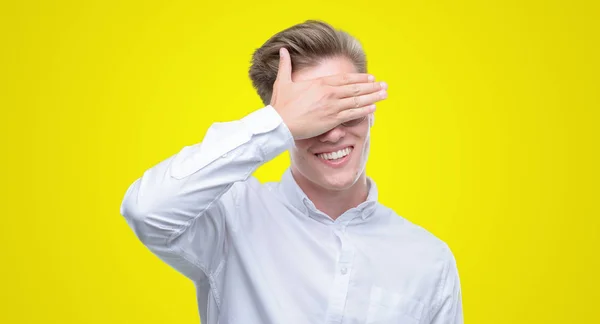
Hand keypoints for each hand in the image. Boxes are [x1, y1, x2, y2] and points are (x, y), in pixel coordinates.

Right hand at [270, 48, 387, 139]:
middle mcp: (329, 93)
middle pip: (356, 88)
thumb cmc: (281, 105)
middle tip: (384, 85)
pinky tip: (373, 108)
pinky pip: (352, 114)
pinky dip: (364, 110)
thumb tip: (283, 50)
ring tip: (384, 94)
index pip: (346, 79)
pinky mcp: (332, 120)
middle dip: (372, 86)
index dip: (360, 78)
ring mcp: (332, 106)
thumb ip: (286, 65)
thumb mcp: (282, 81)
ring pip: (357, 100)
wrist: (280, 123)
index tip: (370, 77)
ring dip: (373, 97)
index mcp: (320, 83)